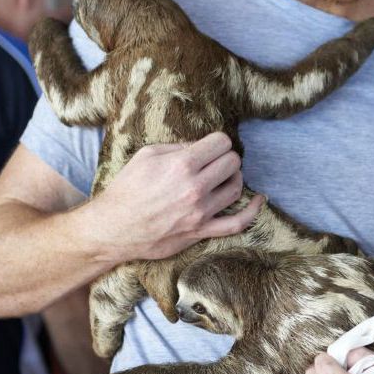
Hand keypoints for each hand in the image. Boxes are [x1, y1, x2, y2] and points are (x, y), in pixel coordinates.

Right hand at [85, 132, 263, 262]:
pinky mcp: (201, 231)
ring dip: (234, 177)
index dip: (218, 141)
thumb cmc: (126, 189)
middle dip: (226, 157)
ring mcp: (201, 212)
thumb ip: (177, 147)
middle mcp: (195, 188)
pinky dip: (252, 211)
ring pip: (236, 188)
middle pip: (232, 163)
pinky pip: (236, 223)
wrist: (114, 228)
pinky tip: (259, 199)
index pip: (221, 143)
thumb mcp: (146, 155)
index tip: (211, 146)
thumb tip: (200, 146)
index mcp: (182, 165)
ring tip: (225, 175)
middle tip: (216, 160)